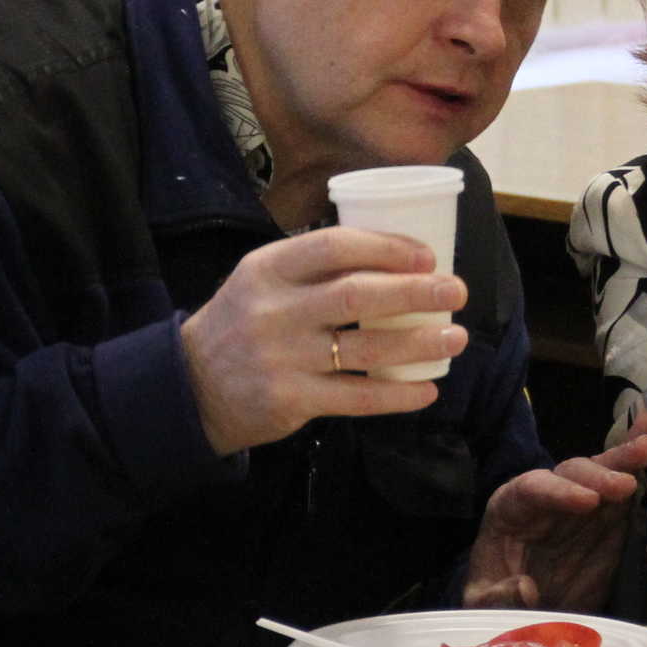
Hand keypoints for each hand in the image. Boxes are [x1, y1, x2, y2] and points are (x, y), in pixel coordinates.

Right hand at [176, 228, 469, 455]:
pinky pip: (356, 398)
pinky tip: (426, 391)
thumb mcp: (262, 279)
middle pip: (356, 295)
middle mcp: (275, 310)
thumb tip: (394, 253)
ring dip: (418, 343)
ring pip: (364, 350)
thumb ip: (313, 266)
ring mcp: (282, 358)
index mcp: (269, 268)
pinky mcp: (290, 401)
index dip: (387, 247)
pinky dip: (396, 395)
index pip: (335, 246)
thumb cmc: (243, 322)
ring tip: (455, 338)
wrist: (191, 386)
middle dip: (415, 292)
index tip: (428, 255)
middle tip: (456, 292)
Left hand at [465, 409, 646, 611]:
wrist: (526, 609)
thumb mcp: (484, 603)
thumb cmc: (498, 597)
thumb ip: (498, 596)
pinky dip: (637, 463)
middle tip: (625, 486)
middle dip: (598, 475)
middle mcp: (548, 496)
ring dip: (623, 460)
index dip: (560, 491)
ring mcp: (581, 503)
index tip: (589, 501)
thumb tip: (524, 587)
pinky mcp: (607, 516)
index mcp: (510, 508)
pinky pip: (623, 489)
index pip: (531, 489)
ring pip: (601, 472)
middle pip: (571, 473)